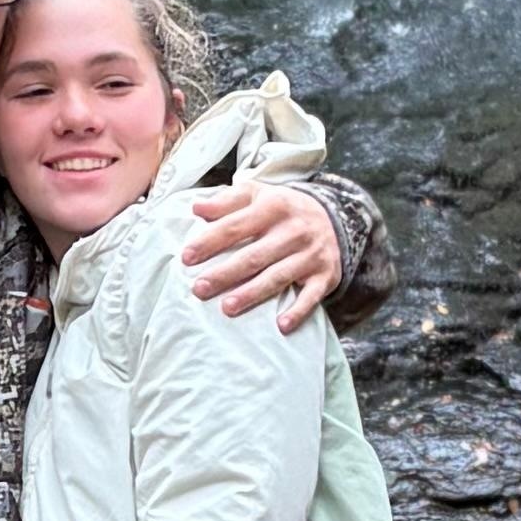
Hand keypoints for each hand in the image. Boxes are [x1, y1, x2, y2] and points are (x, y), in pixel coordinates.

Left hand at [182, 177, 343, 333]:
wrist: (334, 218)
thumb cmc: (282, 209)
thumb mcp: (257, 194)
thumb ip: (226, 201)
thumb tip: (196, 208)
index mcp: (274, 206)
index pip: (236, 226)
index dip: (210, 242)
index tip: (186, 257)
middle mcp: (294, 230)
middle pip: (254, 256)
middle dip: (225, 273)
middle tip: (199, 288)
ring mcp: (311, 254)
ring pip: (278, 276)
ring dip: (252, 293)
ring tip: (227, 308)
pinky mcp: (325, 275)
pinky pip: (311, 296)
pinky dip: (298, 311)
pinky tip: (281, 325)